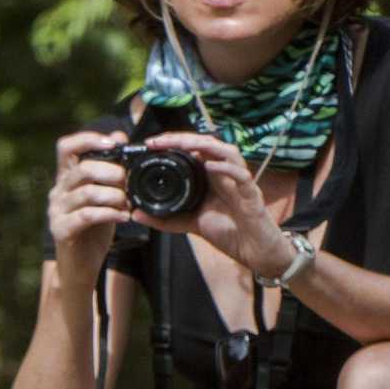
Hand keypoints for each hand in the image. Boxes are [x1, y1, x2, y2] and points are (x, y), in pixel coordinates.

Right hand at [48, 128, 130, 287]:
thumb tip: (119, 135)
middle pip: (82, 169)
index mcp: (66, 179)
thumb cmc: (93, 231)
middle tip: (128, 182)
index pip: (66, 146)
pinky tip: (124, 217)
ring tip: (128, 203)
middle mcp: (57, 192)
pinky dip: (109, 214)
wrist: (80, 268)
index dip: (88, 139)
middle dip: (111, 172)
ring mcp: (57, 211)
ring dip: (114, 195)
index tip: (114, 143)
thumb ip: (109, 169)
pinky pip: (87, 216)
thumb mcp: (104, 197)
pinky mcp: (61, 230)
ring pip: (86, 192)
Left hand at [131, 131, 293, 278]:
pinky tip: (210, 166)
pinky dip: (226, 168)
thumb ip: (164, 219)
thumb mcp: (189, 223)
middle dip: (183, 138)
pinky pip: (241, 175)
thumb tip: (136, 214)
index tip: (150, 144)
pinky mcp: (251, 193)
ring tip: (184, 144)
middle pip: (207, 144)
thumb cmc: (228, 232)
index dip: (174, 142)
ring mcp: (239, 181)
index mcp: (210, 176)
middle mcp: (224, 173)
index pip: (193, 149)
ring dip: (205, 145)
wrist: (253, 250)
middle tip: (160, 141)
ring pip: (226, 151)